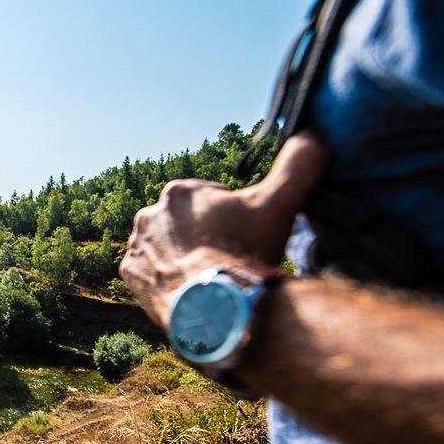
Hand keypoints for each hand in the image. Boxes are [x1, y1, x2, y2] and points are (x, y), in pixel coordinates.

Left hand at [118, 131, 329, 327]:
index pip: (210, 200)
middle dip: (204, 237)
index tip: (241, 237)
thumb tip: (314, 136)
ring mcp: (136, 246)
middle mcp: (149, 214)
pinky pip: (149, 273)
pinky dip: (166, 279)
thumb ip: (298, 166)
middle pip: (186, 224)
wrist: (214, 307)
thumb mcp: (278, 205)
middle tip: (226, 258)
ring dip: (183, 257)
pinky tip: (187, 288)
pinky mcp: (129, 275)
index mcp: (179, 192)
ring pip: (166, 247)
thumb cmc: (244, 252)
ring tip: (208, 277)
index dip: (232, 218)